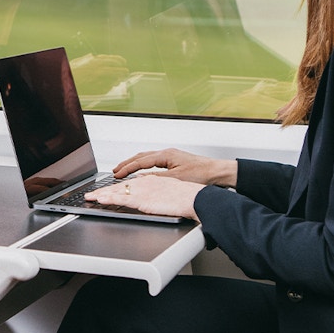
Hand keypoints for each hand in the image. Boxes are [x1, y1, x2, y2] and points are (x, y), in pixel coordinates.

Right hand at [71, 54, 129, 94]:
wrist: (64, 84)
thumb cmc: (70, 73)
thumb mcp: (78, 62)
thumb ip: (88, 59)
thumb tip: (93, 57)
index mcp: (96, 62)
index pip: (113, 60)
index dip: (119, 61)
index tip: (123, 62)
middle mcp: (99, 71)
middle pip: (117, 71)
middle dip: (122, 71)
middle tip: (125, 72)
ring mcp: (100, 81)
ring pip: (114, 80)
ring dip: (118, 80)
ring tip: (119, 80)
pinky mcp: (98, 90)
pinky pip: (107, 88)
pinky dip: (109, 87)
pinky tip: (110, 86)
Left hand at [86, 174, 202, 220]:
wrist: (193, 198)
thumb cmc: (186, 197)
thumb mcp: (168, 191)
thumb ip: (156, 192)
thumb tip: (148, 196)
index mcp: (150, 180)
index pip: (127, 184)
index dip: (114, 187)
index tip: (105, 190)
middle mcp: (142, 183)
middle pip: (118, 186)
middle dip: (103, 190)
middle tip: (90, 194)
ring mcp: (141, 191)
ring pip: (116, 191)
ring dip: (101, 194)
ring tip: (90, 197)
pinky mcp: (141, 199)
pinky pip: (120, 198)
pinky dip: (108, 199)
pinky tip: (100, 200)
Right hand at [111, 147, 236, 186]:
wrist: (218, 172)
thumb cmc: (202, 174)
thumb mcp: (176, 179)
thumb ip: (156, 178)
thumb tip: (140, 179)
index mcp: (166, 155)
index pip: (140, 161)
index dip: (127, 168)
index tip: (116, 174)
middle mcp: (167, 153)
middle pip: (140, 156)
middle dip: (126, 163)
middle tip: (115, 171)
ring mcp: (170, 156)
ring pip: (146, 158)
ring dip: (134, 163)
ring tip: (124, 170)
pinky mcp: (174, 161)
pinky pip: (153, 161)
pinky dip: (143, 165)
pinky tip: (142, 170)